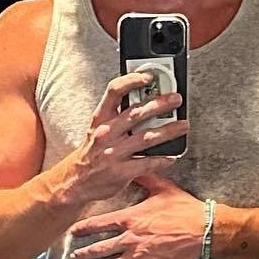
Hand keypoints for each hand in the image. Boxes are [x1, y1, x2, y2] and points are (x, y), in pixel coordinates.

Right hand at [55, 73, 190, 208]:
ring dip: (168, 130)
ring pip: (147, 138)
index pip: (114, 91)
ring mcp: (114, 153)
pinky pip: (147, 163)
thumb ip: (117, 116)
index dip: (132, 80)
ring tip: (183, 125)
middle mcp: (107, 133)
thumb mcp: (98, 129)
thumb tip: (144, 101)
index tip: (149, 76)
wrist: (75, 181)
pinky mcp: (121, 172)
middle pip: (136, 113)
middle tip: (176, 99)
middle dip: (160, 104)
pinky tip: (172, 156)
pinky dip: (162, 159)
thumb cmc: (91, 153)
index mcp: (100, 118)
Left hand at [68, 173, 206, 258]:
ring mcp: (138, 256)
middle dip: (84, 254)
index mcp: (130, 219)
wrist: (203, 229)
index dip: (84, 229)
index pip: (100, 224)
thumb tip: (134, 165)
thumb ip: (145, 178)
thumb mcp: (163, 188)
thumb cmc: (184, 208)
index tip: (73, 233)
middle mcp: (130, 239)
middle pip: (100, 248)